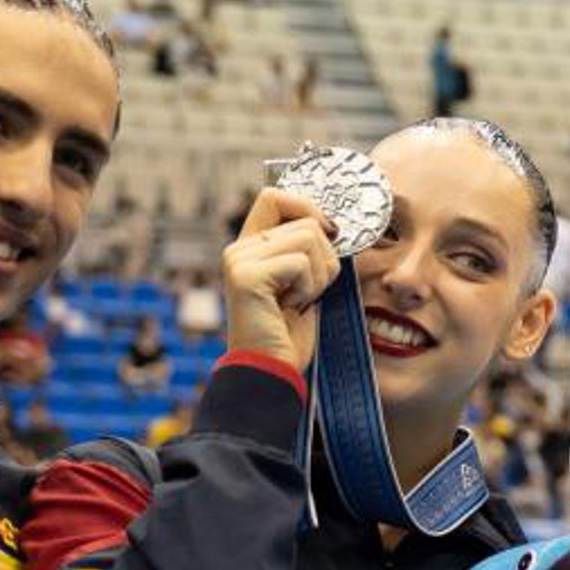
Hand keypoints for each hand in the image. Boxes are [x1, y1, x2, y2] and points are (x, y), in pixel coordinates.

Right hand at [222, 188, 339, 370]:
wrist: (271, 373)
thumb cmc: (288, 335)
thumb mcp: (301, 284)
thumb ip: (305, 251)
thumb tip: (332, 224)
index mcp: (249, 248)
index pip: (274, 196)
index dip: (307, 207)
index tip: (328, 234)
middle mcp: (238, 250)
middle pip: (304, 220)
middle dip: (324, 257)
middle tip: (306, 291)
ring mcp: (238, 261)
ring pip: (308, 238)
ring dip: (318, 275)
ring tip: (298, 301)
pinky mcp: (246, 277)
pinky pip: (301, 262)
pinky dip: (309, 288)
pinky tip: (291, 308)